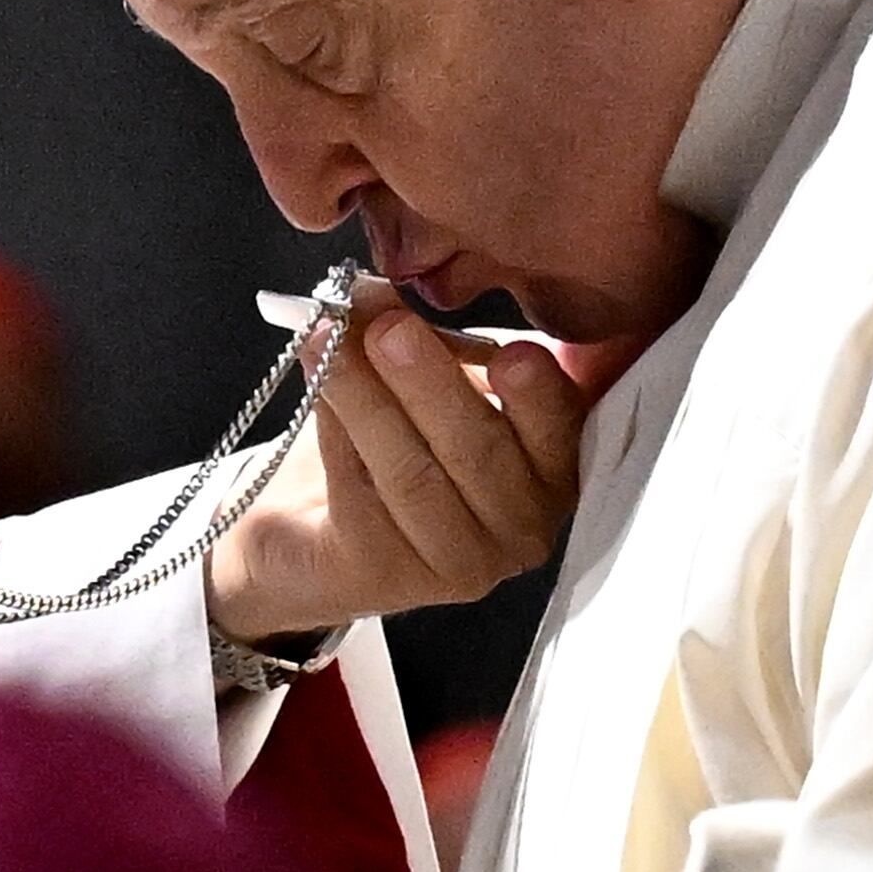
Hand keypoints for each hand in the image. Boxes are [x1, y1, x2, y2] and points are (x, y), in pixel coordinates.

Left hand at [206, 283, 585, 642]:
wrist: (313, 530)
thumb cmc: (392, 443)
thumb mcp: (418, 379)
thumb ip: (414, 337)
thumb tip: (370, 293)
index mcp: (551, 467)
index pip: (559, 428)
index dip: (539, 395)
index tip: (511, 354)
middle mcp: (521, 526)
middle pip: (480, 451)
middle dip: (432, 384)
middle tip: (387, 329)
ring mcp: (458, 564)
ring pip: (413, 475)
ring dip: (367, 400)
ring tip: (327, 341)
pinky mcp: (387, 578)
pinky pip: (360, 497)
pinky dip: (335, 435)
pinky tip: (314, 389)